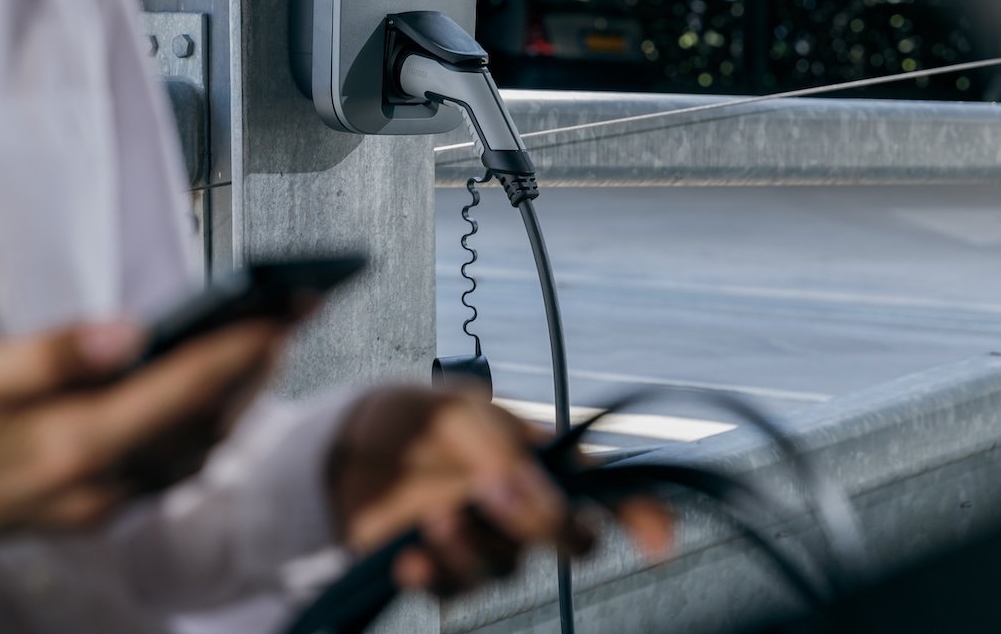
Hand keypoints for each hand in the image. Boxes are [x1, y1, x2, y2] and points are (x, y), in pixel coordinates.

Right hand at [0, 318, 286, 561]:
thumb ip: (54, 354)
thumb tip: (133, 331)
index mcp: (73, 443)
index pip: (184, 390)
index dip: (241, 346)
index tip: (288, 308)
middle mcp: (98, 483)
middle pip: (202, 424)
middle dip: (254, 367)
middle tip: (296, 312)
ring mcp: (92, 500)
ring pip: (188, 450)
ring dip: (232, 398)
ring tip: (264, 341)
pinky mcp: (81, 502)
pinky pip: (161, 465)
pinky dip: (195, 425)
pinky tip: (200, 392)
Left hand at [327, 386, 673, 594]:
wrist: (343, 448)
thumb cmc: (411, 419)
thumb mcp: (452, 410)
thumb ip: (495, 446)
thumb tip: (529, 496)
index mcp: (538, 456)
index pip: (606, 486)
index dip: (642, 514)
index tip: (657, 544)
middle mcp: (522, 503)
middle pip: (571, 539)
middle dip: (548, 528)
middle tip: (500, 502)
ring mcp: (485, 539)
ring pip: (510, 568)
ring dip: (476, 547)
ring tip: (434, 516)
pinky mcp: (443, 568)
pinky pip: (457, 590)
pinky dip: (436, 578)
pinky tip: (409, 560)